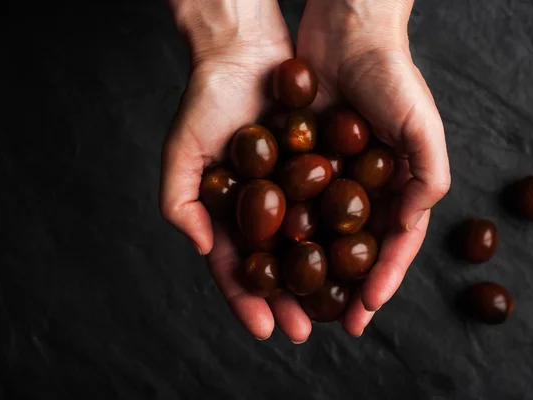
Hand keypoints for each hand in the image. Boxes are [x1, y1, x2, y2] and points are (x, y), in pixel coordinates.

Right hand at [161, 0, 311, 341]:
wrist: (246, 52)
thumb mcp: (182, 151)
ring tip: (334, 307)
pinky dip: (339, 235)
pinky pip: (330, 209)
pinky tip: (352, 259)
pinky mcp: (317, 170)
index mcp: (225, 214)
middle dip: (287, 300)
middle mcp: (260, 210)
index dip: (246, 300)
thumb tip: (204, 248)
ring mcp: (289, 192)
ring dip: (317, 278)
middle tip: (305, 330)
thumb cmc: (207, 99)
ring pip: (306, 245)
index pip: (235, 267)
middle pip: (275, 266)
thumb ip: (180, 202)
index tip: (263, 329)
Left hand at [297, 0, 450, 335]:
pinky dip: (282, 232)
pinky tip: (270, 258)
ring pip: (317, 234)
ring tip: (297, 303)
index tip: (365, 313)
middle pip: (352, 248)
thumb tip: (409, 228)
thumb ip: (429, 180)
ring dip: (309, 270)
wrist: (345, 31)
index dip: (381, 281)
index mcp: (396, 187)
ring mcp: (328, 176)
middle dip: (342, 287)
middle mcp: (362, 187)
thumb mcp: (424, 128)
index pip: (391, 245)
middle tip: (328, 323)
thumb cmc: (392, 76)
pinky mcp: (296, 160)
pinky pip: (289, 203)